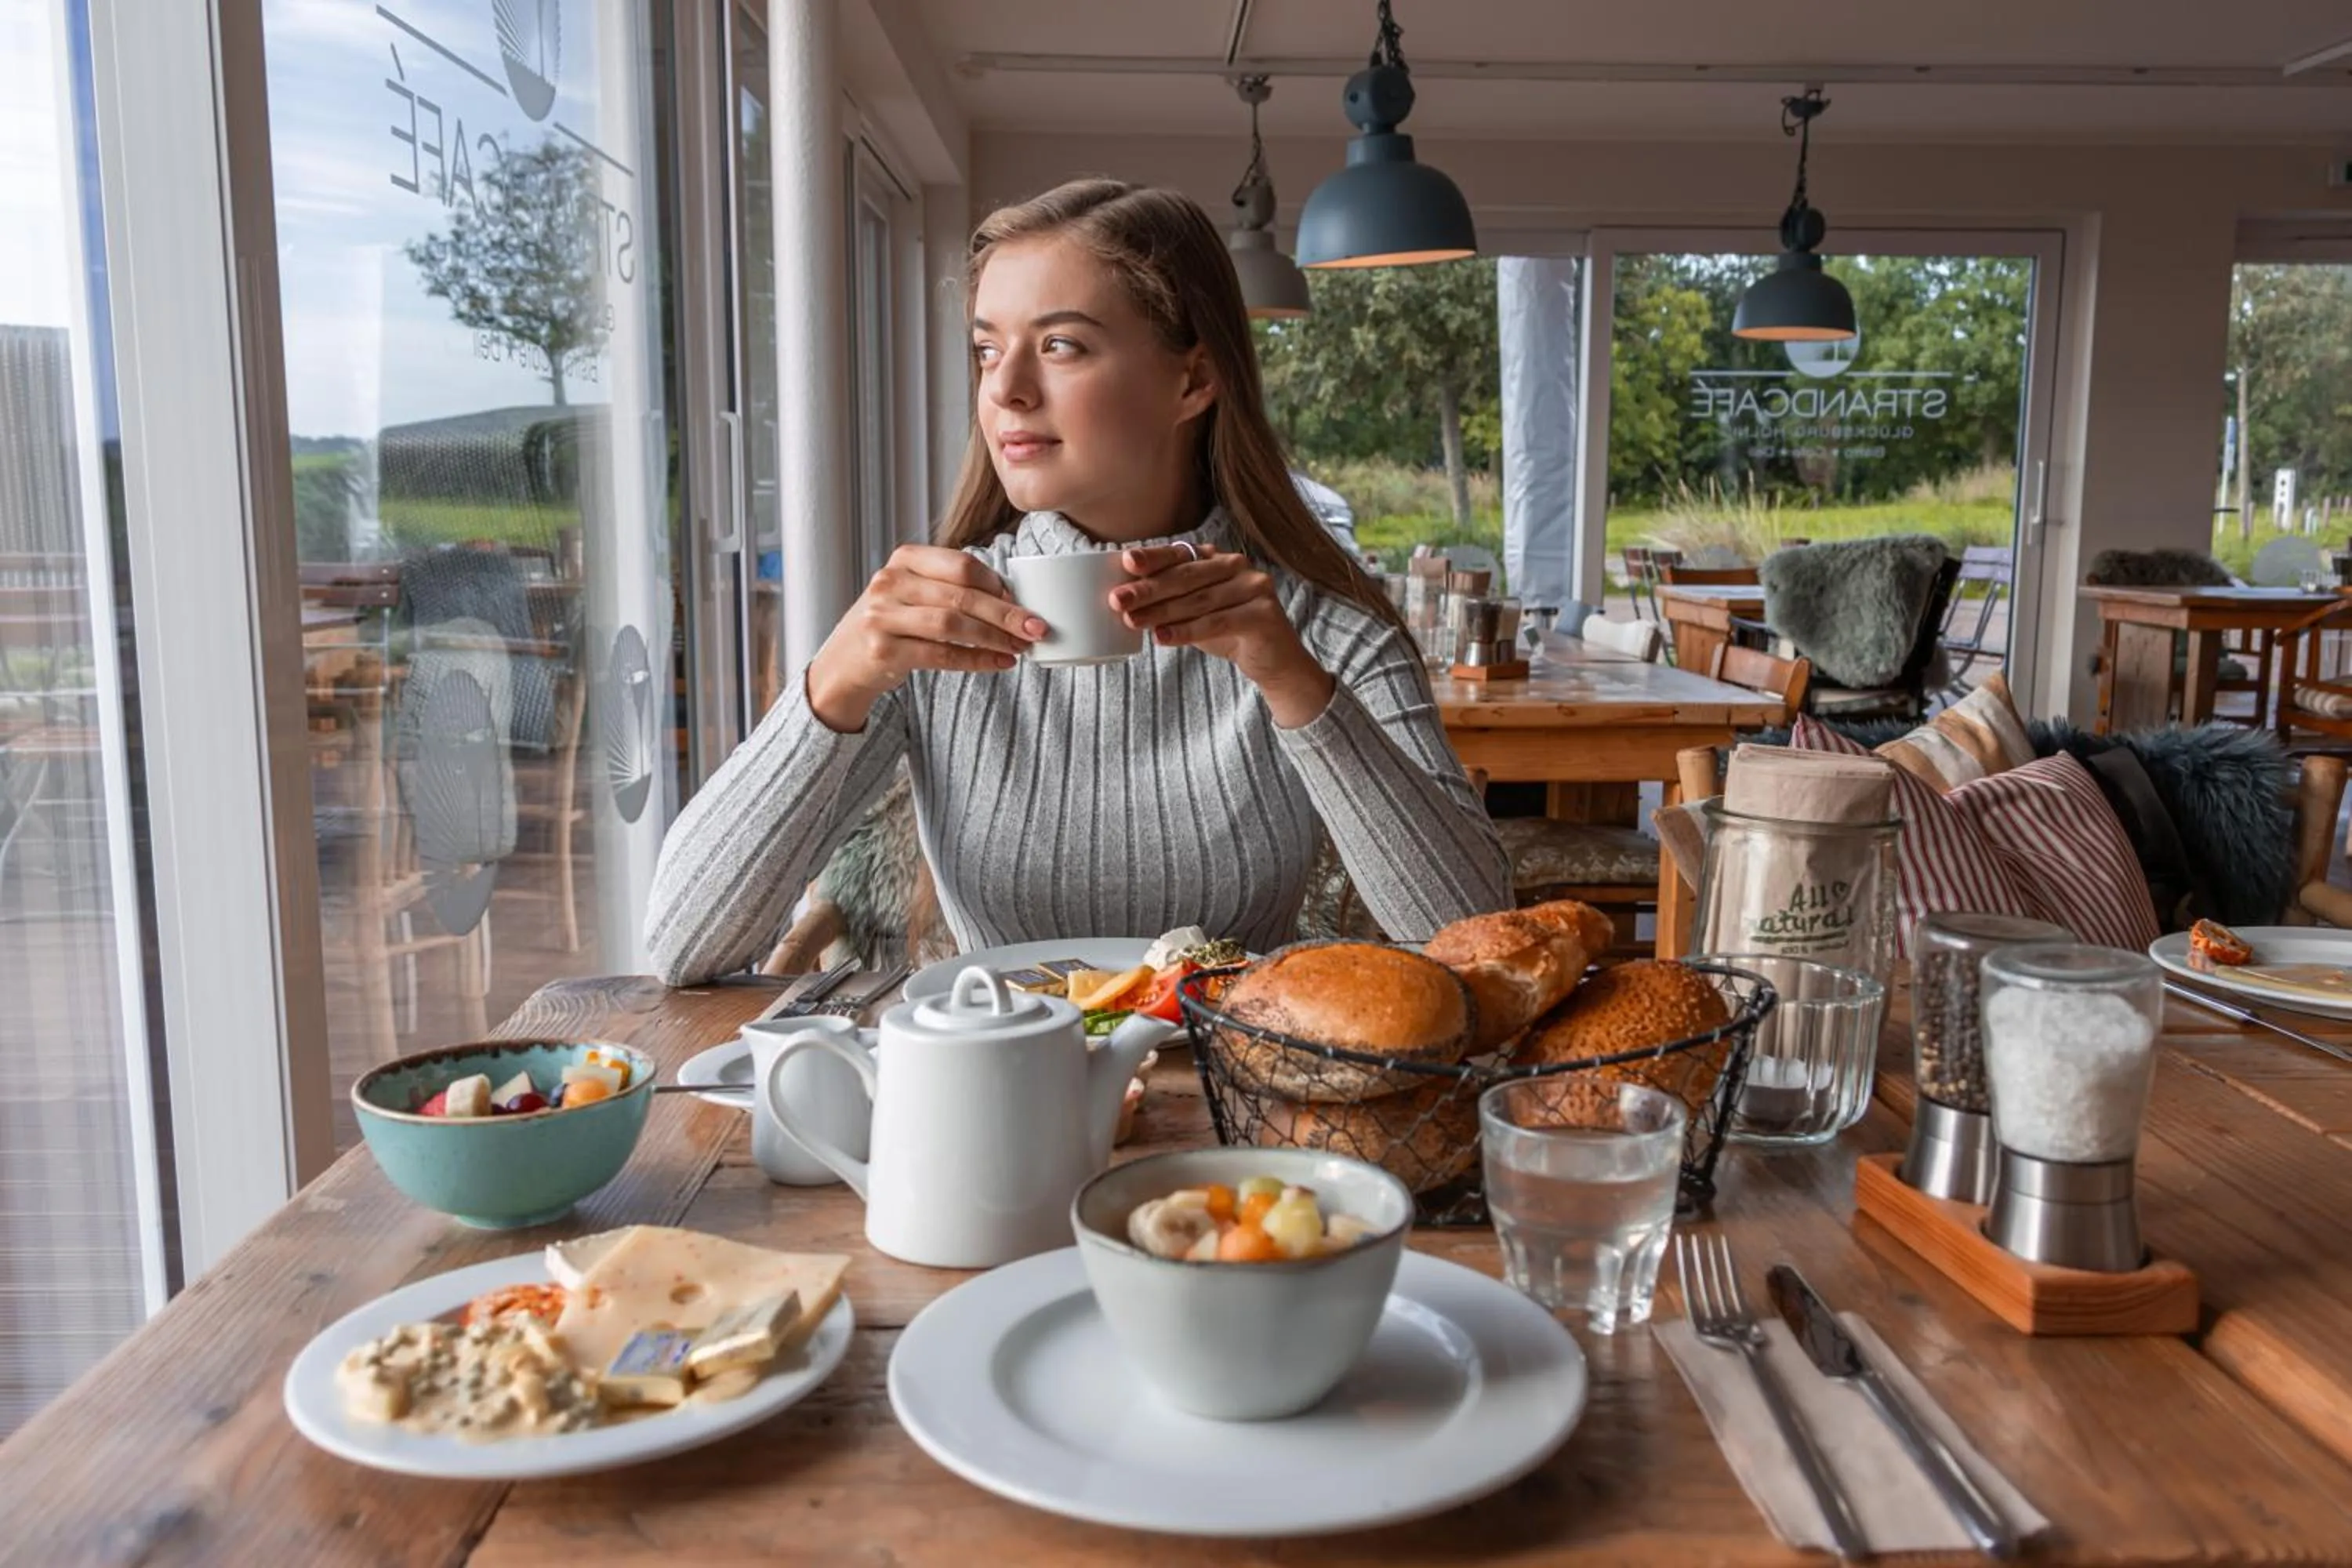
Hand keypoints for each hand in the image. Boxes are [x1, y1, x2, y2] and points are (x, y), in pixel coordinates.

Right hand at [807, 545, 1045, 730]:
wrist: (844, 661)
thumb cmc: (894, 623)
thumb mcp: (914, 593)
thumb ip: (953, 588)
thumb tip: (1014, 600)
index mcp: (904, 559)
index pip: (962, 565)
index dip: (998, 585)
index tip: (1024, 603)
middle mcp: (890, 583)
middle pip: (961, 596)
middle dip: (1006, 613)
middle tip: (1036, 628)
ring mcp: (882, 616)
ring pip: (952, 625)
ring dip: (994, 638)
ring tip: (1019, 648)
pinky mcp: (883, 650)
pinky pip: (941, 655)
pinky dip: (976, 660)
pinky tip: (998, 663)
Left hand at [1113, 544, 1334, 727]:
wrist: (1275, 661)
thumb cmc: (1229, 631)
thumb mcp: (1196, 613)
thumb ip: (1170, 602)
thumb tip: (1123, 599)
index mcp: (1220, 559)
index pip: (1182, 554)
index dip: (1154, 558)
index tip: (1126, 563)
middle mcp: (1239, 567)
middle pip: (1187, 576)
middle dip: (1149, 589)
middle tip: (1118, 599)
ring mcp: (1255, 588)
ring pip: (1199, 600)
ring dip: (1162, 612)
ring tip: (1133, 621)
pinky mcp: (1264, 614)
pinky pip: (1217, 622)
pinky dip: (1186, 631)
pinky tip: (1162, 638)